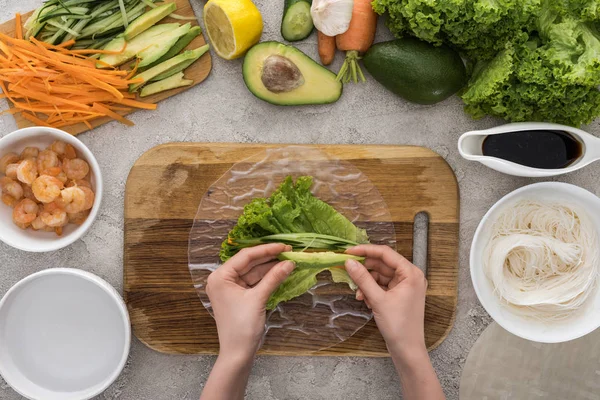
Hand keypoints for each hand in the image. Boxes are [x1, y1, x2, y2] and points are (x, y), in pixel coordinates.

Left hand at [206, 243, 294, 359]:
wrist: (237, 353)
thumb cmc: (242, 326)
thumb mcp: (258, 299)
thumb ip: (274, 278)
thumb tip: (290, 262)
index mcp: (220, 276)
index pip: (245, 256)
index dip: (266, 250)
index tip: (284, 246)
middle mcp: (223, 279)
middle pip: (249, 263)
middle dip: (269, 258)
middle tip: (290, 252)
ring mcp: (231, 288)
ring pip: (253, 272)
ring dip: (270, 268)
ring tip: (289, 261)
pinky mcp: (239, 296)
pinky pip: (254, 282)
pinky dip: (267, 278)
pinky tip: (281, 272)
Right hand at [344, 244, 427, 356]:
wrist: (407, 350)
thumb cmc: (398, 325)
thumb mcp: (377, 299)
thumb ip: (362, 279)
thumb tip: (349, 262)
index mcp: (411, 273)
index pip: (385, 253)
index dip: (365, 250)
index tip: (348, 251)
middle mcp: (410, 276)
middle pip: (382, 264)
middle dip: (365, 271)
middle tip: (348, 273)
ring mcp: (405, 286)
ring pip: (380, 276)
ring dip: (367, 283)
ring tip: (359, 295)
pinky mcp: (399, 295)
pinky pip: (382, 285)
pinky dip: (372, 290)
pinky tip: (366, 300)